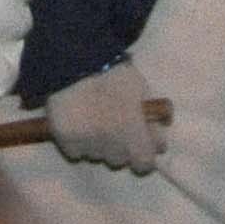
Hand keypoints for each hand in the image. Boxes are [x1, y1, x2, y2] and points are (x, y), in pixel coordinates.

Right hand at [46, 56, 170, 171]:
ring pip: (96, 155)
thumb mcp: (142, 92)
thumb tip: (160, 145)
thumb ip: (153, 121)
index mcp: (133, 130)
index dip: (143, 157)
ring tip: (93, 122)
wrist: (74, 59)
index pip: (144, 164)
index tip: (139, 148)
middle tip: (113, 128)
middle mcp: (110, 143)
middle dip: (119, 148)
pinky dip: (77, 143)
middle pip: (118, 160)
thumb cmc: (113, 73)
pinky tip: (77, 124)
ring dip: (98, 145)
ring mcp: (85, 143)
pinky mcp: (64, 140)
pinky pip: (75, 152)